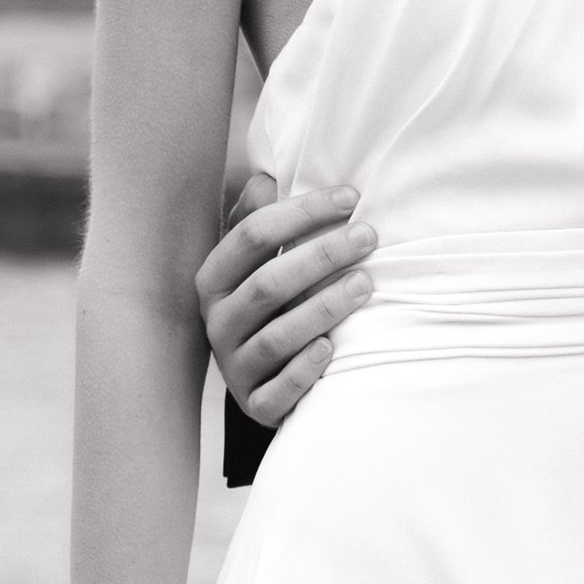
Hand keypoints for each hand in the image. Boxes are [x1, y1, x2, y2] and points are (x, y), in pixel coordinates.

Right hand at [198, 173, 377, 424]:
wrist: (259, 380)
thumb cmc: (267, 308)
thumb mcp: (255, 264)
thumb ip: (256, 222)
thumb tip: (266, 177)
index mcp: (214, 280)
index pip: (252, 235)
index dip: (302, 213)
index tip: (351, 197)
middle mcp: (217, 323)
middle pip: (268, 284)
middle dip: (321, 256)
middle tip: (368, 236)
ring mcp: (234, 367)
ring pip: (276, 337)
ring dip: (323, 308)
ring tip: (365, 285)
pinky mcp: (255, 405)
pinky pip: (277, 392)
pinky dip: (304, 370)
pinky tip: (332, 348)